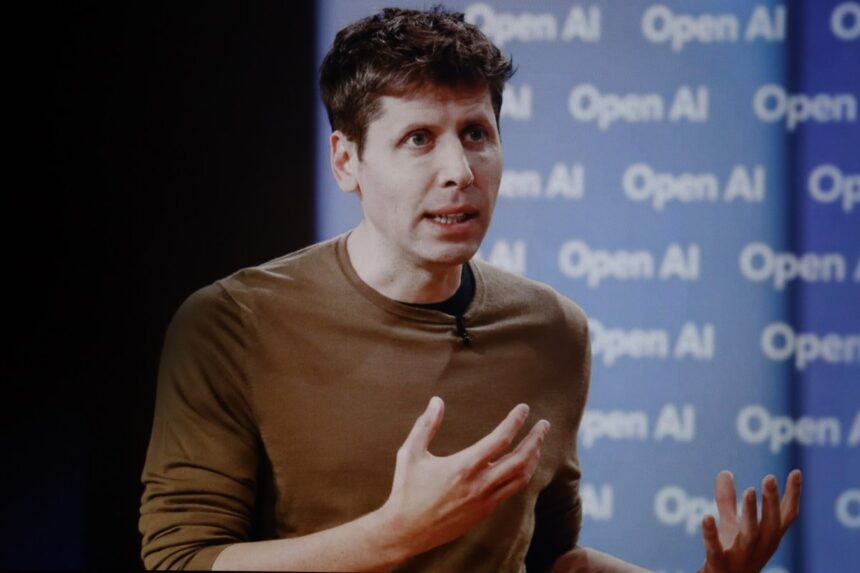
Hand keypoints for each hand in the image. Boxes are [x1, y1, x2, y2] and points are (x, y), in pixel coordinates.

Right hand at [380, 396, 549, 555]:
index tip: (523, 408)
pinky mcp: (485, 511)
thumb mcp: (410, 453)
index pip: (500, 440)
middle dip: (536, 439)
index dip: (515, 421)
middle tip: (544, 424)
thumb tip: (436, 401)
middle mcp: (480, 484)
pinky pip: (512, 490)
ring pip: (521, 477)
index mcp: (464, 466)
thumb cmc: (406, 490)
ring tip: (537, 443)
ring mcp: (485, 500)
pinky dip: (522, 475)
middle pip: (521, 459)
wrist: (407, 531)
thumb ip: (425, 425)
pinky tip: (522, 465)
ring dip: (533, 458)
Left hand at [699, 469, 801, 572]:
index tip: (795, 472)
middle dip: (771, 501)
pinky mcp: (718, 563)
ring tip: (748, 491)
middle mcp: (760, 546)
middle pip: (770, 524)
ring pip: (750, 535)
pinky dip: (711, 533)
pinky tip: (706, 516)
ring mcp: (741, 556)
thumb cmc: (733, 553)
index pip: (785, 516)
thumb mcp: (732, 525)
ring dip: (750, 514)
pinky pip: (715, 548)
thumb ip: (728, 500)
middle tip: (770, 478)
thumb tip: (724, 472)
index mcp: (768, 537)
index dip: (793, 495)